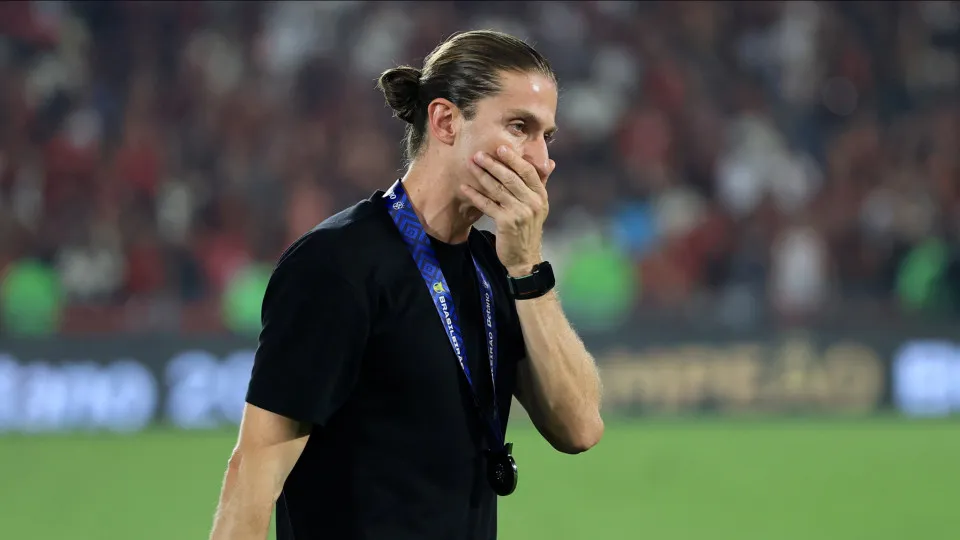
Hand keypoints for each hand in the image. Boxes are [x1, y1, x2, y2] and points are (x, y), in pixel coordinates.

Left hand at [461, 145, 555, 276]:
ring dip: (483, 176)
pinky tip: (465, 187)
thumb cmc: (528, 229)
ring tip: (471, 165)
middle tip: (479, 154)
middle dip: (494, 164)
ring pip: (498, 189)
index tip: (501, 148)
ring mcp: (520, 213)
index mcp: (541, 196)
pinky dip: (475, 195)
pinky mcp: (506, 223)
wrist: (525, 258)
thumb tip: (550, 163)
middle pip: (511, 178)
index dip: (514, 159)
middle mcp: (533, 203)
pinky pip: (488, 205)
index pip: (528, 172)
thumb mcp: (539, 206)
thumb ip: (542, 184)